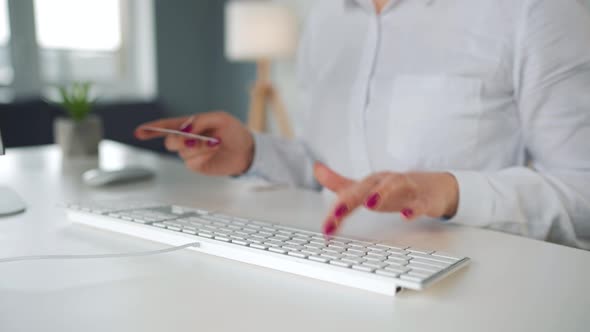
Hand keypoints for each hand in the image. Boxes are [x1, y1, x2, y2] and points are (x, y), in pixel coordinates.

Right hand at [135, 111, 253, 175]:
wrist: (246, 151)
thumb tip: (185, 128)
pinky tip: (213, 152)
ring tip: (215, 143)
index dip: (151, 129)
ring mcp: (190, 153)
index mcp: (190, 124)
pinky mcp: (196, 165)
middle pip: (170, 140)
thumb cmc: (234, 131)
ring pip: (183, 151)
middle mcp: (187, 139)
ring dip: (199, 146)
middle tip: (193, 138)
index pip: (166, 126)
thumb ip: (200, 120)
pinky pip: (191, 161)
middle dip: (180, 139)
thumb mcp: (220, 118)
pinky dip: (202, 156)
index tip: (139, 132)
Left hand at [313, 163, 458, 236]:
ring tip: (369, 204)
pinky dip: (414, 208)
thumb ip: (340, 183)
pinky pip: (421, 202)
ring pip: (394, 184)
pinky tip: (406, 215)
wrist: (434, 188)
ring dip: (381, 193)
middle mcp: (386, 182)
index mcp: (371, 182)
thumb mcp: (366, 188)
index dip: (336, 209)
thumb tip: (316, 169)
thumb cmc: (396, 190)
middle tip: (335, 215)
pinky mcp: (425, 198)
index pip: (350, 193)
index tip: (325, 228)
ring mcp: (407, 188)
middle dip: (349, 200)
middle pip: (366, 186)